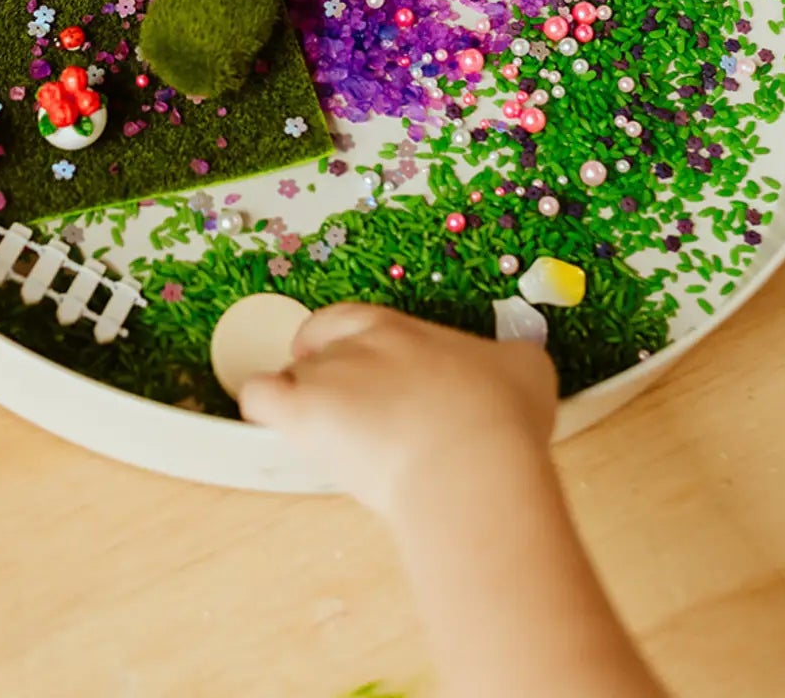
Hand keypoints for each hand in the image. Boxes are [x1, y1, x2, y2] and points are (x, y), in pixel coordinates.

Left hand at [240, 303, 556, 520]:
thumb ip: (508, 360)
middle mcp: (355, 343)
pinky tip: (275, 422)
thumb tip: (510, 364)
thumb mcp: (524, 370)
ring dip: (306, 405)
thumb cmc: (501, 420)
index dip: (343, 341)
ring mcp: (325, 375)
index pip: (351, 320)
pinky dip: (263, 407)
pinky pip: (259, 396)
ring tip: (335, 442)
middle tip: (350, 414)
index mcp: (400, 330)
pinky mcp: (303, 413)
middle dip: (328, 379)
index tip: (352, 366)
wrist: (473, 463)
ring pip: (294, 378)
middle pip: (319, 351)